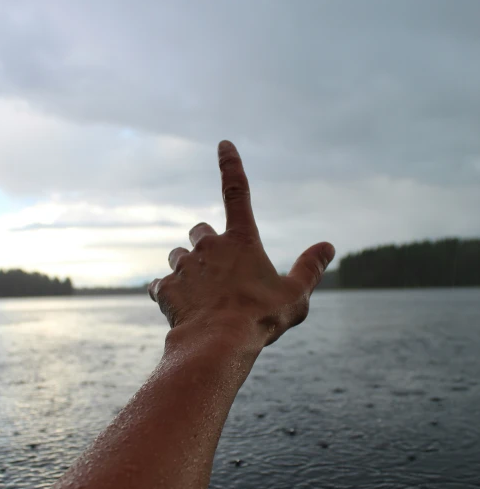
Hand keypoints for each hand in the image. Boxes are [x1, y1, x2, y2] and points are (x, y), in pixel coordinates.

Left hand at [149, 140, 334, 351]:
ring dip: (187, 268)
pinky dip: (168, 292)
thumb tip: (327, 246)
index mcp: (242, 240)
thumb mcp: (295, 295)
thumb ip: (310, 268)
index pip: (237, 192)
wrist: (217, 344)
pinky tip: (182, 309)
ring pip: (178, 255)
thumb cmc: (261, 318)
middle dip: (206, 243)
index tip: (223, 144)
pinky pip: (161, 284)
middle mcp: (209, 246)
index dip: (231, 166)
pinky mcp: (165, 287)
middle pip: (200, 231)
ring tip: (202, 295)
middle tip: (217, 269)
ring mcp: (184, 266)